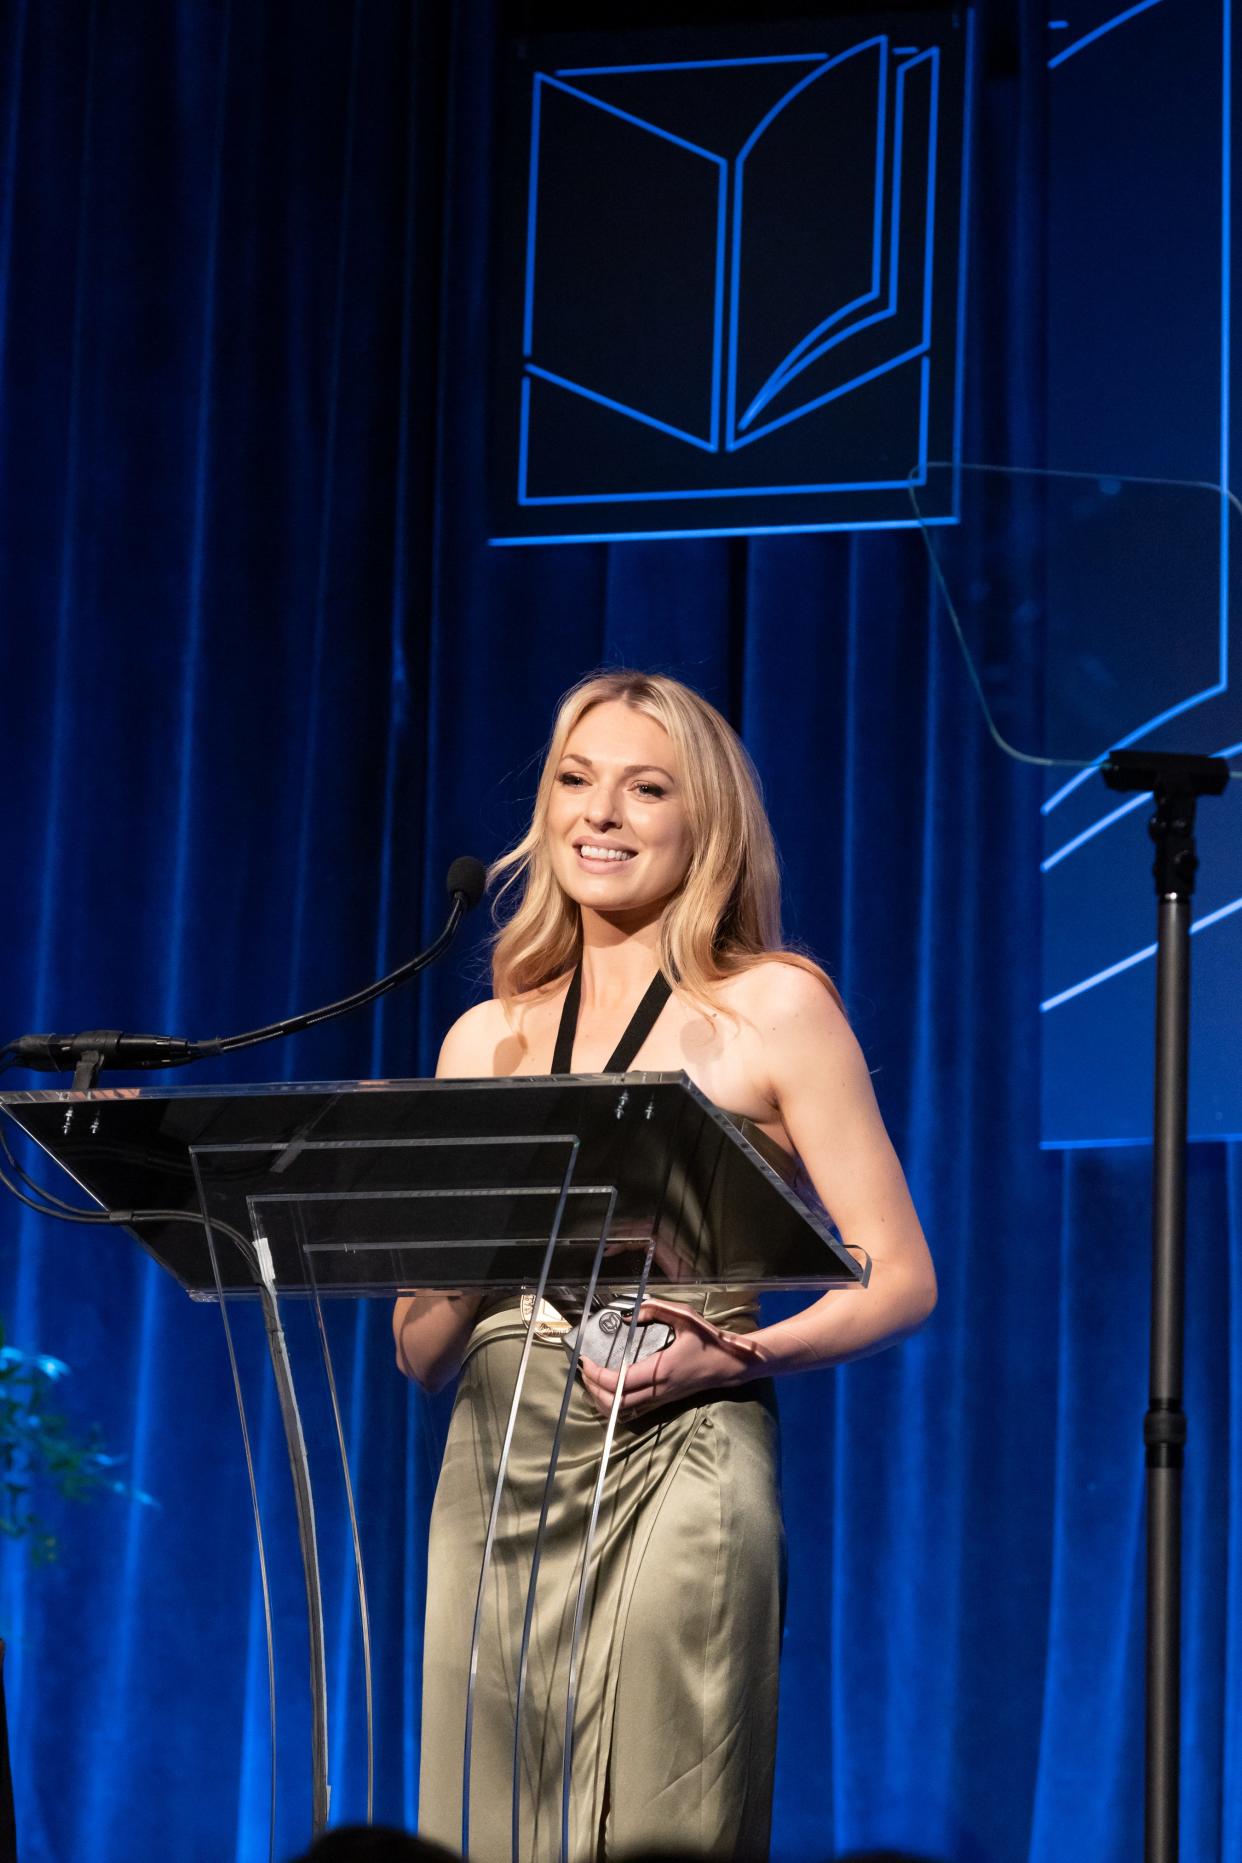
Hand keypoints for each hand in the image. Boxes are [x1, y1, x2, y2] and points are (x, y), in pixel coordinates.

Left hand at [575, 1299, 762, 1423]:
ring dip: (603, 1398)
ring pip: (623, 1410)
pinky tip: (610, 1387)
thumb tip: (627, 1315)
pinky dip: (615, 1401)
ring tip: (593, 1379)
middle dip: (594, 1388)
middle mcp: (658, 1390)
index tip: (586, 1360)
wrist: (730, 1365)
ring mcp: (660, 1398)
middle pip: (616, 1403)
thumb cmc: (709, 1340)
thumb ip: (656, 1310)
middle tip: (584, 1369)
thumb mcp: (685, 1317)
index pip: (619, 1382)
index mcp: (660, 1370)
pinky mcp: (663, 1400)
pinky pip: (632, 1409)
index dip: (597, 1375)